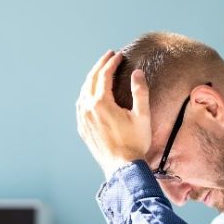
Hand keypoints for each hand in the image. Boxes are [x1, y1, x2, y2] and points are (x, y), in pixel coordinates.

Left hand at [76, 50, 150, 179]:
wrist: (122, 168)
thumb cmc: (134, 143)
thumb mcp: (142, 116)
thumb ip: (140, 91)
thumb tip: (137, 72)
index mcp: (101, 103)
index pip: (104, 75)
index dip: (112, 63)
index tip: (119, 55)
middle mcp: (87, 109)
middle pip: (91, 80)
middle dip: (100, 65)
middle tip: (109, 55)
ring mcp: (82, 119)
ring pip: (83, 92)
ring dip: (92, 78)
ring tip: (101, 71)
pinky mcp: (82, 129)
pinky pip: (80, 105)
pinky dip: (86, 93)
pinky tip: (91, 93)